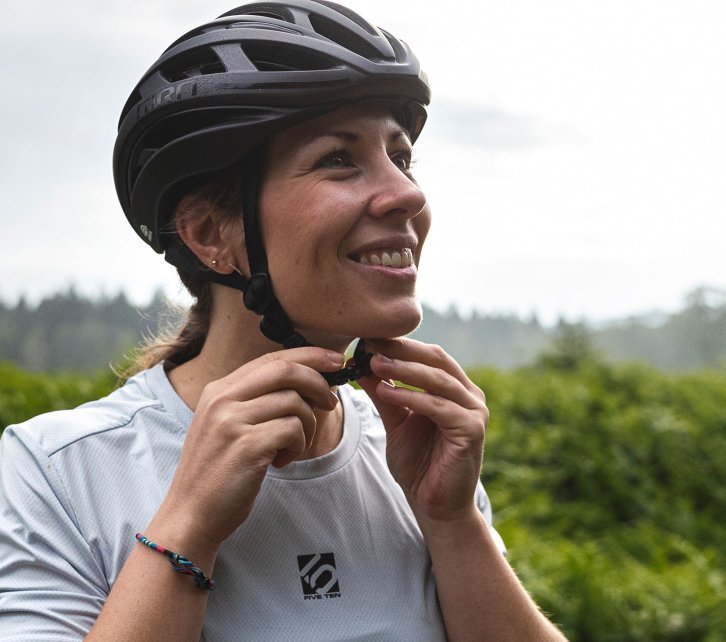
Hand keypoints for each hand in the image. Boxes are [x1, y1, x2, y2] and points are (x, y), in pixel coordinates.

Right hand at [158, 347, 344, 549]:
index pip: (271, 358)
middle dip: (317, 382)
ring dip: (306, 426)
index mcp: (219, 390)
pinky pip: (293, 429)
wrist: (190, 514)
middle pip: (285, 371)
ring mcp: (232, 421)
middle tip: (330, 402)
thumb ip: (256, 400)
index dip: (309, 356)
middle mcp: (222, 399)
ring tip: (291, 447)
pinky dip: (298, 446)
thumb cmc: (219, 472)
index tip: (336, 361)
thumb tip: (308, 381)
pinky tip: (281, 461)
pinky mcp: (247, 445)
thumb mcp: (228, 425)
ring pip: (294, 402)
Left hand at [357, 338, 487, 523]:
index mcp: (455, 388)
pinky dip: (411, 397)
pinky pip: (439, 407)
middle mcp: (470, 395)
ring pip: (438, 379)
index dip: (400, 345)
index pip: (429, 355)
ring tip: (374, 363)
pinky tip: (385, 393)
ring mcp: (475, 411)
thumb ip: (384, 392)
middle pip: (436, 359)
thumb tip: (361, 364)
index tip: (368, 338)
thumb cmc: (419, 464)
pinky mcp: (472, 430)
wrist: (434, 506)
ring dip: (404, 370)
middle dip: (402, 350)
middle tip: (371, 343)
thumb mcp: (395, 420)